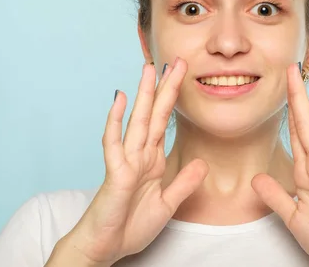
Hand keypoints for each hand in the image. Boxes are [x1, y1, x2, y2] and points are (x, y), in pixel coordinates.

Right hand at [62, 58, 208, 265]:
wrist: (105, 248)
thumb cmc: (129, 226)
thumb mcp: (167, 204)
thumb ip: (183, 183)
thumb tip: (202, 162)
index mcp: (151, 160)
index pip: (164, 122)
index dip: (173, 99)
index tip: (182, 76)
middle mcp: (139, 155)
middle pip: (153, 114)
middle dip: (164, 87)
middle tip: (175, 61)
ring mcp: (125, 161)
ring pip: (137, 121)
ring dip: (143, 94)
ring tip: (149, 68)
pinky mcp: (115, 173)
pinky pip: (114, 143)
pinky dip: (116, 120)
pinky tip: (120, 99)